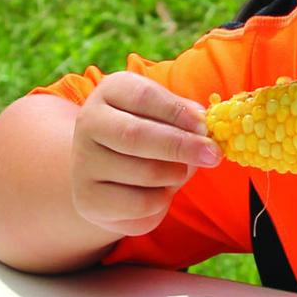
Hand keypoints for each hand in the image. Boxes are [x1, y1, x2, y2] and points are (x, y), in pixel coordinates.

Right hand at [71, 72, 220, 237]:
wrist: (113, 176)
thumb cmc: (152, 137)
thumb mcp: (167, 117)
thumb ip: (185, 118)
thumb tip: (203, 128)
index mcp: (111, 92)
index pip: (143, 96)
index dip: (176, 111)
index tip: (203, 125)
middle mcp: (89, 123)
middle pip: (135, 135)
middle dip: (180, 146)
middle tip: (212, 155)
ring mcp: (84, 163)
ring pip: (144, 173)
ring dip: (175, 175)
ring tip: (178, 172)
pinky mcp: (89, 200)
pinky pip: (140, 204)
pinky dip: (162, 201)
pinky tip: (159, 192)